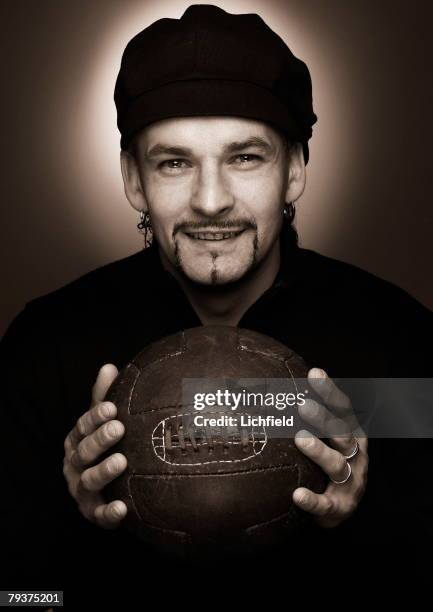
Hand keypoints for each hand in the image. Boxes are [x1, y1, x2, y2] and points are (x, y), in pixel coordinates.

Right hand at [63, 364, 127, 528]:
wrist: (111, 485)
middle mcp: (75, 464)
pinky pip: (99, 515)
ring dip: (104, 471)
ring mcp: (81, 489)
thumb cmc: (110, 444)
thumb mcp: (107, 421)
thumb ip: (105, 398)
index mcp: (78, 439)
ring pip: (88, 481)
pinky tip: (123, 508)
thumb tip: (108, 367)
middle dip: (100, 439)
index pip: (83, 426)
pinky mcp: (93, 512)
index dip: (96, 417)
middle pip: (84, 451)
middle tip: (119, 428)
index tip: (112, 407)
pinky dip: (109, 513)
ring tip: (122, 461)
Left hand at [293, 368, 367, 527]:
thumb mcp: (327, 438)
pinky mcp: (341, 507)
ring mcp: (351, 482)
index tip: (314, 372)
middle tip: (301, 404)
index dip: (330, 391)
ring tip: (300, 439)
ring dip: (319, 451)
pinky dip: (313, 500)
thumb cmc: (327, 463)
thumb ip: (310, 417)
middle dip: (324, 418)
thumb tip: (277, 387)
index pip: (343, 408)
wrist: (340, 509)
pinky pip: (326, 504)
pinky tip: (297, 495)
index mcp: (352, 434)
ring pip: (337, 465)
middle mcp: (355, 455)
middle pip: (342, 433)